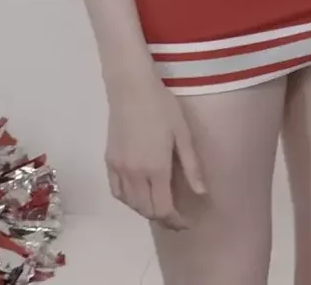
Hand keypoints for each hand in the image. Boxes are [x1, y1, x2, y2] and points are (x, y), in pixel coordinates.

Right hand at [105, 77, 206, 229]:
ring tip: (160, 206)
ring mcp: (119, 168)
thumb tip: (201, 192)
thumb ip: (191, 167)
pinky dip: (128, 200)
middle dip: (163, 219)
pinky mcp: (109, 161)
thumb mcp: (183, 135)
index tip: (186, 222)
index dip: (175, 221)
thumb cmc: (163, 107)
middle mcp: (135, 174)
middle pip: (147, 210)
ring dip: (145, 210)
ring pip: (130, 203)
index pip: (164, 208)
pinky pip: (117, 191)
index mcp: (157, 169)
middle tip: (176, 218)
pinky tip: (138, 195)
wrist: (131, 89)